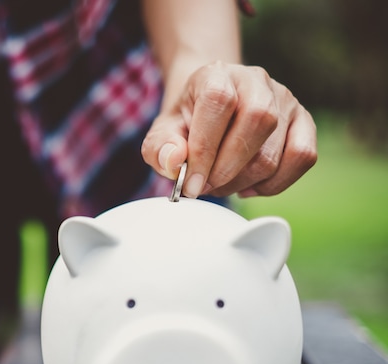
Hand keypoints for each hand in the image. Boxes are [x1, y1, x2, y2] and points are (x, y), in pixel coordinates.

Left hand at [141, 62, 316, 197]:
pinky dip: (273, 184)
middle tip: (205, 187)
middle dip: (226, 171)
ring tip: (221, 185)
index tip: (191, 184)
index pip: (219, 103)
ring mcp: (285, 99)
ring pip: (275, 151)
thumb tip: (175, 161)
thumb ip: (160, 148)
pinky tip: (249, 186)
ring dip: (243, 182)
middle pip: (256, 125)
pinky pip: (302, 157)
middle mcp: (256, 80)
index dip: (204, 150)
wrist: (212, 107)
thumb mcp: (162, 134)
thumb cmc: (186, 122)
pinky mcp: (304, 121)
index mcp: (217, 74)